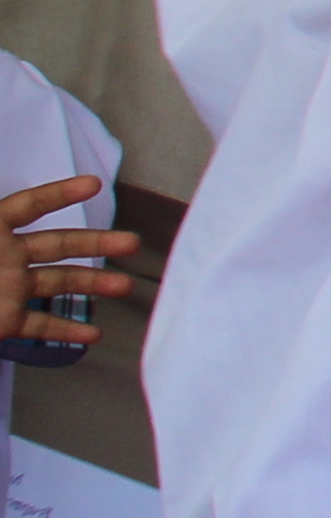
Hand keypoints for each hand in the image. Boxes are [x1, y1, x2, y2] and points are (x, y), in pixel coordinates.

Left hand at [0, 175, 140, 351]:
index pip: (28, 206)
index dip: (59, 194)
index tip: (93, 183)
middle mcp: (4, 255)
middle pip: (56, 244)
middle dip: (94, 242)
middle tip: (131, 243)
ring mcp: (6, 288)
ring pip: (57, 282)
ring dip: (91, 284)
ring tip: (124, 286)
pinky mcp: (4, 319)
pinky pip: (39, 323)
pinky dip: (65, 329)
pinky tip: (92, 334)